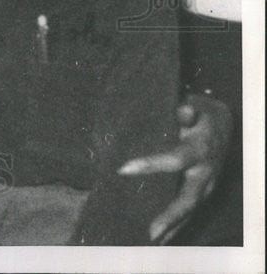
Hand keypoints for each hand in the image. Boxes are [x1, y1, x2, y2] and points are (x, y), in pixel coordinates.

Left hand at [118, 94, 232, 241]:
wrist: (222, 123)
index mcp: (200, 149)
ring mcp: (208, 184)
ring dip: (172, 227)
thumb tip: (184, 109)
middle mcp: (206, 172)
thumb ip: (186, 110)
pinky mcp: (205, 191)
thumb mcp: (196, 106)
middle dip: (169, 216)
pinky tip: (162, 237)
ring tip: (151, 240)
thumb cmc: (201, 113)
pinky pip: (191, 211)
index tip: (122, 169)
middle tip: (150, 231)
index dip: (150, 165)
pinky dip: (178, 225)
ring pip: (190, 210)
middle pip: (188, 199)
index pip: (175, 160)